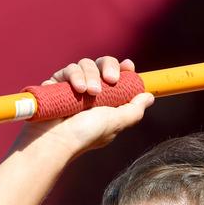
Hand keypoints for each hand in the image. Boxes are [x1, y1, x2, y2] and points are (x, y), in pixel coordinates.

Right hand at [17, 56, 153, 157]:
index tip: (128, 66)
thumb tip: (149, 96)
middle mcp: (88, 92)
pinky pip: (67, 70)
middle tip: (110, 80)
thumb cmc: (84, 135)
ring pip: (84, 64)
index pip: (115, 75)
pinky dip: (73, 75)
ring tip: (88, 92)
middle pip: (101, 63)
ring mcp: (71, 87)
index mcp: (104, 100)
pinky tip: (76, 89)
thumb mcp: (116, 123)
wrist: (54, 141)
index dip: (122, 67)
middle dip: (108, 67)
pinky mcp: (55, 85)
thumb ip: (134, 110)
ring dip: (90, 74)